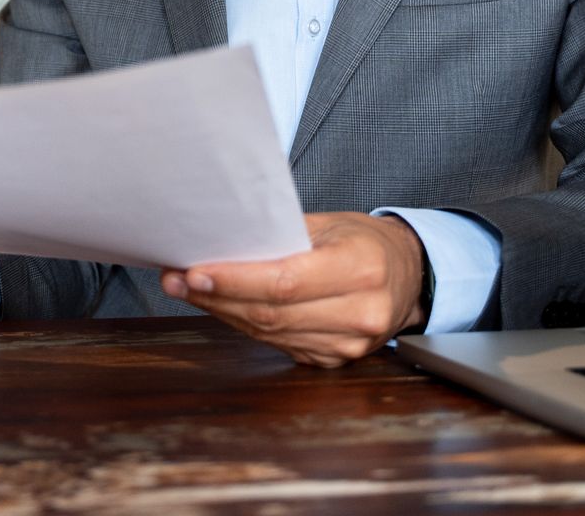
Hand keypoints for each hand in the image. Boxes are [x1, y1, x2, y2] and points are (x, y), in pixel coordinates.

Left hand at [160, 212, 426, 367]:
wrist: (408, 276)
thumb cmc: (365, 242)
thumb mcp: (331, 223)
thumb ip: (282, 233)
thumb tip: (222, 239)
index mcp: (361, 268)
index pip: (285, 282)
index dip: (235, 280)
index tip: (194, 271)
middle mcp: (360, 312)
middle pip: (272, 313)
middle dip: (216, 296)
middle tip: (176, 279)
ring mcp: (350, 344)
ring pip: (270, 333)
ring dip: (223, 311)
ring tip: (188, 289)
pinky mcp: (336, 360)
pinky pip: (279, 344)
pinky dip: (245, 325)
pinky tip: (222, 306)